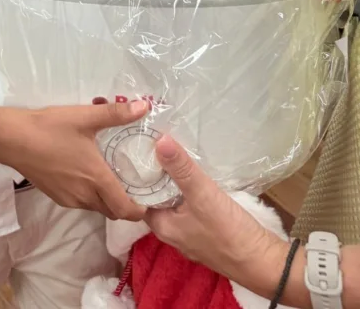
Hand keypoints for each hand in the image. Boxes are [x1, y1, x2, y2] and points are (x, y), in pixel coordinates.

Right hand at [0, 100, 148, 220]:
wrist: (12, 138)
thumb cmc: (50, 127)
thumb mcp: (85, 116)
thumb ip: (116, 114)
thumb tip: (145, 107)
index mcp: (96, 179)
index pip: (126, 210)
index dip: (141, 210)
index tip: (151, 197)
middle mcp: (85, 196)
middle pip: (113, 211)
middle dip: (127, 204)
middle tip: (136, 182)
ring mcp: (69, 199)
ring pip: (97, 208)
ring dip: (108, 199)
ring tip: (115, 175)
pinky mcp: (56, 196)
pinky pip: (82, 203)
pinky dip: (92, 196)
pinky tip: (90, 174)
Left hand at [145, 136, 286, 291]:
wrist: (263, 262)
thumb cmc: (227, 231)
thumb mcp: (202, 194)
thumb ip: (181, 168)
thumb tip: (159, 139)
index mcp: (162, 226)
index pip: (140, 196)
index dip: (138, 172)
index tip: (139, 147)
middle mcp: (172, 231)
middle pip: (157, 197)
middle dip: (158, 173)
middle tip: (156, 143)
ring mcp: (190, 232)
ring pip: (176, 200)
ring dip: (176, 180)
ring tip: (174, 151)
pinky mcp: (207, 231)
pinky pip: (191, 206)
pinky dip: (190, 190)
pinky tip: (197, 174)